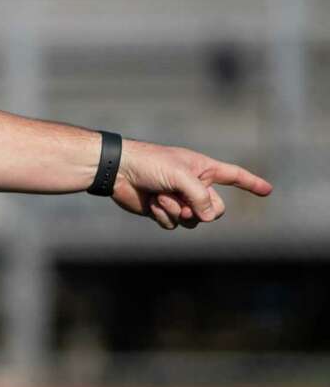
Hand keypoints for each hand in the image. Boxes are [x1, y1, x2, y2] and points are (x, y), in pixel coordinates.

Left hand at [112, 139, 272, 229]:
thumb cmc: (150, 164)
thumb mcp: (181, 176)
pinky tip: (152, 203)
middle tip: (186, 203)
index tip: (268, 191)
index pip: (234, 176)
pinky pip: (174, 223)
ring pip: (194, 220)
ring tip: (162, 197)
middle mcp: (194, 185)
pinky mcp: (163, 210)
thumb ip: (200, 196)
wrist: (118, 170)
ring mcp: (179, 199)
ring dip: (178, 212)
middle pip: (216, 209)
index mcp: (203, 168)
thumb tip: (209, 218)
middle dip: (202, 209)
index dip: (251, 183)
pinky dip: (164, 215)